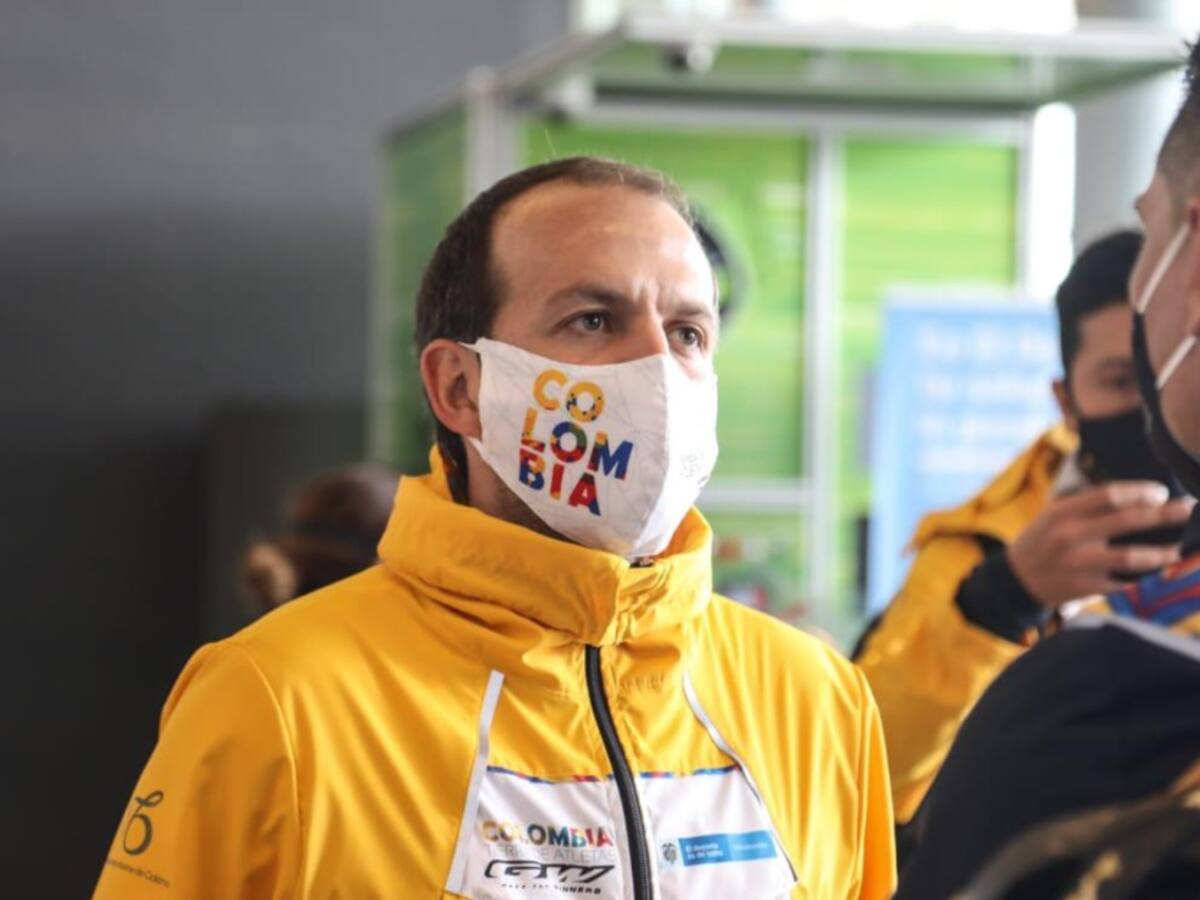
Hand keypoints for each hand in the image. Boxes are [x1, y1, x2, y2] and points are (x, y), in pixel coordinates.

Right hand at [1007, 481, 1194, 607]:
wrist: (1015, 580)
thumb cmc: (1040, 541)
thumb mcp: (1052, 515)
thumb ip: (1086, 507)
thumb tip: (1136, 499)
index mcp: (1062, 512)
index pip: (1109, 495)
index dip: (1140, 491)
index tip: (1160, 492)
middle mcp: (1070, 536)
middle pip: (1127, 520)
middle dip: (1164, 514)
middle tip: (1187, 509)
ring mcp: (1078, 564)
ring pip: (1131, 557)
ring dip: (1161, 553)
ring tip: (1179, 550)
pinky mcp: (1084, 587)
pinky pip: (1122, 582)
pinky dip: (1142, 577)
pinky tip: (1156, 572)